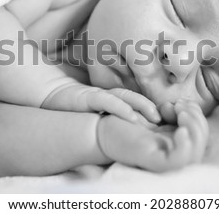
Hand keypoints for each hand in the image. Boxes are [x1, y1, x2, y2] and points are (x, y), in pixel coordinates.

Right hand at [42, 83, 160, 123]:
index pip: (135, 100)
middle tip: (168, 117)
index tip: (166, 118)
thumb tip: (128, 123)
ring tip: (156, 116)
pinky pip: (106, 102)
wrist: (49, 94)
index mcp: (111, 98)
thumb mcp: (95, 110)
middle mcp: (107, 95)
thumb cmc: (72, 105)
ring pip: (125, 98)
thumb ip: (110, 112)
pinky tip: (132, 116)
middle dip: (152, 107)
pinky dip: (120, 108)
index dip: (150, 107)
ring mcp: (98, 95)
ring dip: (142, 106)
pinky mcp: (87, 97)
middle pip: (135, 97)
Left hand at [97, 99, 208, 171]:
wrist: (101, 128)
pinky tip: (180, 130)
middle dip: (197, 120)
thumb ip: (173, 111)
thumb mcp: (155, 112)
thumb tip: (183, 106)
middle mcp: (172, 153)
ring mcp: (165, 160)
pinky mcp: (156, 163)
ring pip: (195, 153)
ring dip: (194, 129)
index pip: (199, 133)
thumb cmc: (125, 120)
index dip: (197, 115)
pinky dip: (186, 145)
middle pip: (201, 143)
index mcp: (174, 142)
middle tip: (180, 106)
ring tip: (180, 113)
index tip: (180, 102)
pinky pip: (180, 160)